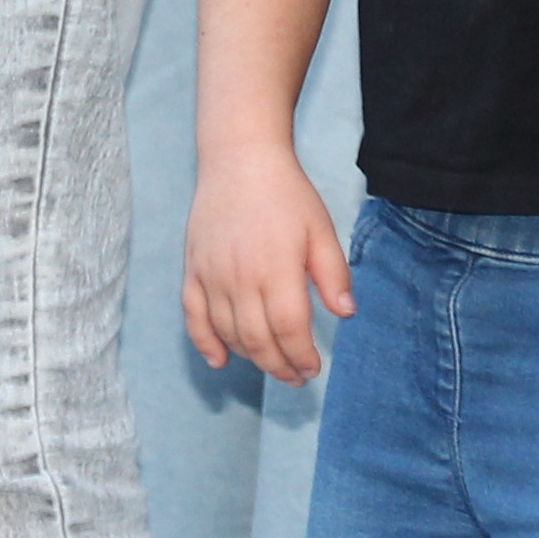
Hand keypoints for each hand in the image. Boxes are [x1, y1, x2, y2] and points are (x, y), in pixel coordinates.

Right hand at [184, 143, 354, 382]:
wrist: (239, 160)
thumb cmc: (286, 194)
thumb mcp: (321, 229)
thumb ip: (333, 274)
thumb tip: (345, 313)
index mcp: (277, 268)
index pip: (289, 329)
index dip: (301, 355)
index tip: (313, 368)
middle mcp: (240, 278)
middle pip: (258, 339)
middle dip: (279, 366)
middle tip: (296, 377)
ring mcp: (212, 276)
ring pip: (228, 333)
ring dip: (251, 357)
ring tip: (272, 365)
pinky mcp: (193, 271)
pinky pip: (194, 317)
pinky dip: (205, 343)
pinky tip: (220, 360)